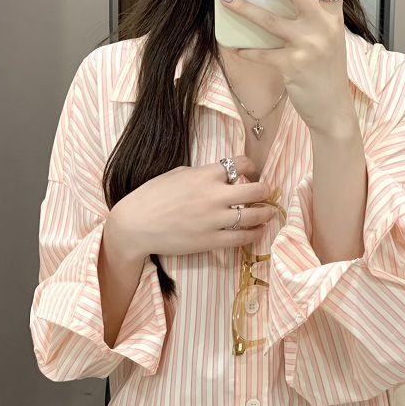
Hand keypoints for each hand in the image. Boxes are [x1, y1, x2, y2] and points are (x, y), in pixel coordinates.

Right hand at [104, 155, 277, 259]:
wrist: (135, 225)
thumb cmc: (152, 196)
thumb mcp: (178, 174)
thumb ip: (203, 174)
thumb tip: (222, 176)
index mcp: (205, 174)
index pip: (241, 164)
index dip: (251, 168)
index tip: (252, 173)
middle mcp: (214, 196)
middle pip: (255, 191)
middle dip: (265, 190)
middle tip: (266, 193)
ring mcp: (214, 220)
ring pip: (253, 216)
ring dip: (265, 214)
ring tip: (269, 213)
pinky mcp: (210, 241)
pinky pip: (241, 238)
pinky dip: (254, 234)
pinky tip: (258, 231)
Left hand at [215, 0, 355, 135]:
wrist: (334, 110)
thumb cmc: (327, 74)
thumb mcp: (328, 41)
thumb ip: (313, 19)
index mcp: (333, 17)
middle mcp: (323, 27)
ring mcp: (309, 46)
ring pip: (270, 19)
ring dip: (244, 7)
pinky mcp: (294, 65)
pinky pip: (262, 52)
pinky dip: (247, 50)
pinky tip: (234, 47)